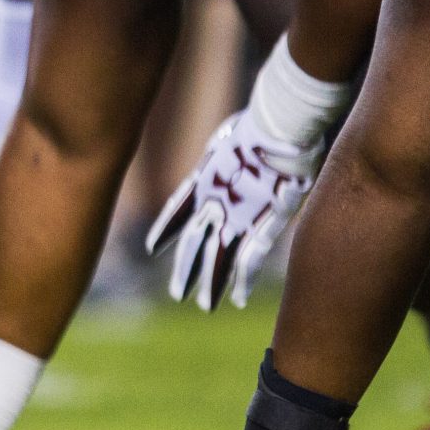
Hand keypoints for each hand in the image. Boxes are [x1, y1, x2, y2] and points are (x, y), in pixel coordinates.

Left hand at [145, 108, 320, 309]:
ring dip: (208, 283)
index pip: (176, 212)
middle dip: (185, 269)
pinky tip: (234, 301)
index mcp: (203, 180)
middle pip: (193, 244)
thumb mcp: (229, 136)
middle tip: (177, 293)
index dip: (165, 231)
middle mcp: (213, 203)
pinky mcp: (261, 224)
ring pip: (216, 258)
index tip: (151, 248)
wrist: (278, 127)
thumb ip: (224, 150)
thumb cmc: (261, 124)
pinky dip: (241, 281)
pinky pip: (247, 260)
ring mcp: (235, 216)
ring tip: (200, 305)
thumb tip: (229, 146)